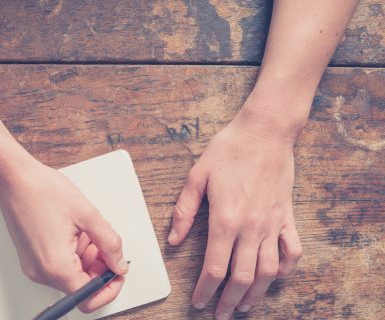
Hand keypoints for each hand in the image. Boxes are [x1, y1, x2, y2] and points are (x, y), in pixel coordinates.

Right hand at [0, 157, 128, 312]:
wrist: (13, 179)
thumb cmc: (41, 191)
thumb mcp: (88, 215)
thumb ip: (110, 243)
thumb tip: (119, 263)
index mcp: (56, 266)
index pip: (89, 297)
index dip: (109, 286)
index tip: (117, 271)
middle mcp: (42, 272)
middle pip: (80, 286)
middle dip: (99, 267)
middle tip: (104, 243)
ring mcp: (34, 266)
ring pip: (71, 275)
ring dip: (87, 258)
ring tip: (87, 231)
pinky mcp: (32, 258)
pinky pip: (59, 266)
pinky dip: (73, 253)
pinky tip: (75, 232)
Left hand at [168, 106, 302, 318]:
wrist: (265, 132)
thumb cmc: (229, 150)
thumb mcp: (196, 176)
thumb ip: (183, 211)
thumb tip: (173, 239)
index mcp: (225, 220)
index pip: (214, 268)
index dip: (205, 290)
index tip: (199, 302)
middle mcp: (251, 228)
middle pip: (241, 277)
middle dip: (228, 300)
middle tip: (219, 313)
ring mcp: (273, 224)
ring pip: (268, 271)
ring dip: (256, 293)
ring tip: (244, 306)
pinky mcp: (287, 217)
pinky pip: (292, 251)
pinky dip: (286, 269)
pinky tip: (275, 277)